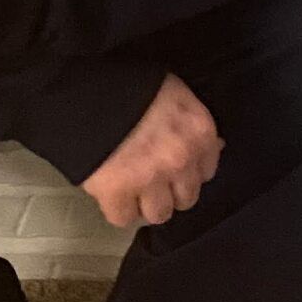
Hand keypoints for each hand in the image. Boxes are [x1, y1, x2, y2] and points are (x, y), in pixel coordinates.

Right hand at [82, 77, 222, 228]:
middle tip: (149, 178)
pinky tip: (111, 193)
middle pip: (186, 199)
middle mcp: (181, 160)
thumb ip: (192, 123)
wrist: (84, 85)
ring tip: (130, 189)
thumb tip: (216, 147)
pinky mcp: (117, 191)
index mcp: (199, 132)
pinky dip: (116, 209)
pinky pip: (123, 218)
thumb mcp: (174, 92)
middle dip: (169, 191)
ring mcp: (150, 178)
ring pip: (159, 214)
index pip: (206, 172)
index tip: (172, 166)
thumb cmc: (131, 83)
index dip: (186, 171)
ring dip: (145, 204)